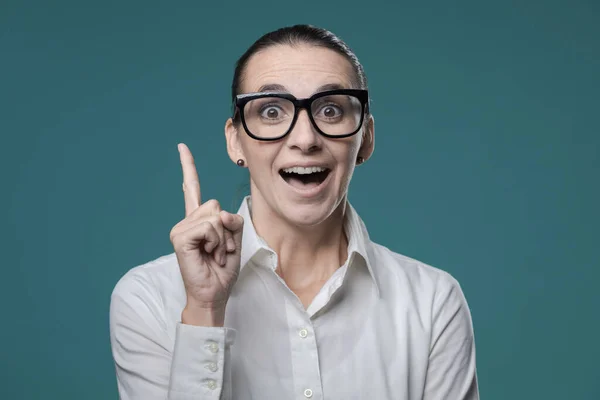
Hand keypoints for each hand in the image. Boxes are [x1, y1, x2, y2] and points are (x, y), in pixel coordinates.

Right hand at [169, 143, 243, 325]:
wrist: (214, 293)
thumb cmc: (223, 269)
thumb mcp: (235, 239)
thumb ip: (232, 220)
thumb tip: (219, 214)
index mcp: (199, 220)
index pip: (192, 189)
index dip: (188, 167)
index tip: (181, 147)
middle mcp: (187, 221)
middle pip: (215, 205)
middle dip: (228, 229)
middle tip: (222, 249)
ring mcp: (181, 228)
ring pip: (214, 216)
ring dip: (223, 238)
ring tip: (215, 254)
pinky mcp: (179, 237)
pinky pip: (208, 227)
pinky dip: (216, 241)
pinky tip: (208, 254)